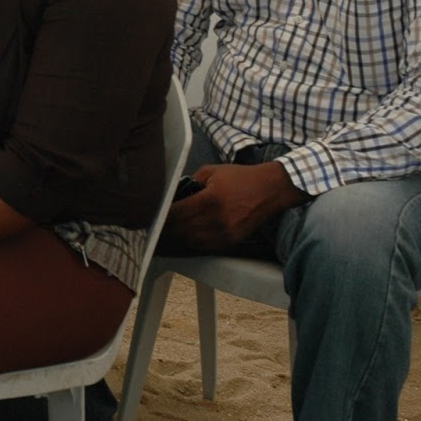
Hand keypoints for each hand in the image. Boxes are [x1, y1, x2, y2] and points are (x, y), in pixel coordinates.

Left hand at [162, 161, 307, 253]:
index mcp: (210, 201)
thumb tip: (171, 196)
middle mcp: (218, 221)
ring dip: (173, 241)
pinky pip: (204, 247)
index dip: (160, 218)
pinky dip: (188, 244)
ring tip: (159, 237)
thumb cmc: (240, 177)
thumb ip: (189, 183)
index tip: (148, 217)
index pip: (176, 214)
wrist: (272, 189)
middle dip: (163, 231)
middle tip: (148, 230)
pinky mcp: (231, 242)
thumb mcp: (210, 172)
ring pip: (190, 243)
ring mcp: (226, 234)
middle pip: (181, 231)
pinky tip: (178, 240)